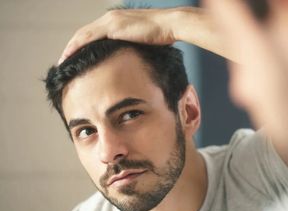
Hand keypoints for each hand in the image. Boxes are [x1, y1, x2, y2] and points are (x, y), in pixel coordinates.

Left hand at [58, 8, 177, 63]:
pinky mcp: (113, 27)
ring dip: (70, 48)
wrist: (170, 25)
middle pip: (84, 33)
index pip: (93, 34)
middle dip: (72, 47)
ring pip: (83, 35)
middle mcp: (110, 18)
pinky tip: (70, 56)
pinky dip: (77, 47)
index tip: (75, 57)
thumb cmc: (161, 35)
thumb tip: (129, 60)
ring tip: (62, 61)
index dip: (82, 46)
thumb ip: (132, 47)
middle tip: (63, 60)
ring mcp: (110, 21)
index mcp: (116, 21)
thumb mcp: (142, 42)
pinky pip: (89, 38)